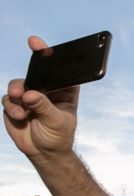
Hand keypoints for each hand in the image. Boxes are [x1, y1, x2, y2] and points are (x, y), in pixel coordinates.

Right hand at [2, 36, 79, 158]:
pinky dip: (12, 108)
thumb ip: (44, 107)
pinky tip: (20, 116)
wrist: (44, 152)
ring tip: (21, 104)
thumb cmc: (58, 136)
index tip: (36, 43)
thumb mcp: (57, 122)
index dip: (48, 54)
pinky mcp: (15, 105)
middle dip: (26, 73)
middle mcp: (45, 89)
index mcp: (63, 89)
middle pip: (35, 72)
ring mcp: (29, 95)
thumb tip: (30, 95)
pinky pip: (8, 100)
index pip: (58, 68)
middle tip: (21, 87)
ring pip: (17, 85)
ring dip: (16, 93)